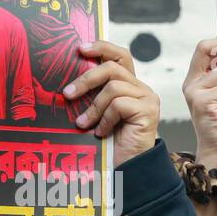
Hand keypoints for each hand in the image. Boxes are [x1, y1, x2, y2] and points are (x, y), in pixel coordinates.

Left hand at [64, 41, 158, 164]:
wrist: (130, 167)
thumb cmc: (112, 142)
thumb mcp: (99, 113)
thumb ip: (94, 95)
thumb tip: (70, 83)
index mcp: (130, 85)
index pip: (119, 55)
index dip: (101, 47)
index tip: (80, 49)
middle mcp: (141, 89)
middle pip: (112, 68)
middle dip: (86, 79)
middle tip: (68, 93)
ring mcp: (147, 99)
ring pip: (113, 87)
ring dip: (93, 107)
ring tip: (83, 123)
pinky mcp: (148, 111)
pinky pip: (118, 105)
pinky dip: (104, 119)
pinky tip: (101, 132)